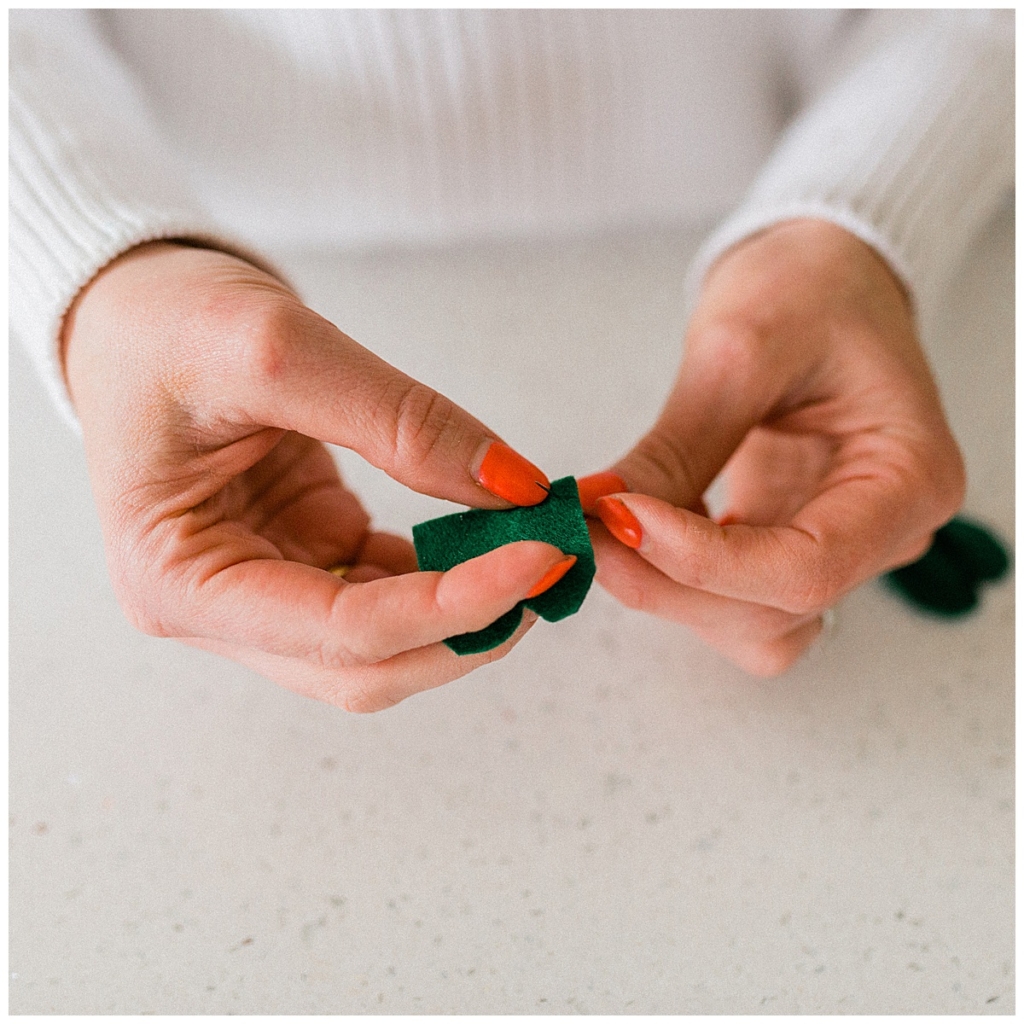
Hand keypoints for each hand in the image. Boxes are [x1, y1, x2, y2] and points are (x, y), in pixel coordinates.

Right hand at [63, 242, 565, 710]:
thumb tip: (516, 486)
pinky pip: (389, 592)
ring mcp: (264, 594)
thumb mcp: (281, 351)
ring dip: (467, 609)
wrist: (137, 314)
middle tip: (554, 561)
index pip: (340, 631)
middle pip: (367, 664)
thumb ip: (403, 424)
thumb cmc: (170, 327)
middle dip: (468, 626)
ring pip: (386, 644)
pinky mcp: (303, 562)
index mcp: (180, 582)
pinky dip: (448, 574)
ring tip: (536, 546)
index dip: (451, 606)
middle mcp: (218, 611)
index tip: (540, 556)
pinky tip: (494, 535)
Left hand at [581, 219, 964, 675]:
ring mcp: (837, 545)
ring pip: (748, 622)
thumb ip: (679, 445)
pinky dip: (673, 576)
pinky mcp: (787, 542)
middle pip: (773, 610)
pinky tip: (635, 525)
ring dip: (669, 592)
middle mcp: (885, 533)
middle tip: (583, 529)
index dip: (703, 562)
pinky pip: (729, 597)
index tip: (617, 519)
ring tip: (606, 527)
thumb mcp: (741, 347)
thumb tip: (603, 513)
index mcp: (909, 480)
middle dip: (669, 581)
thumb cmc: (810, 287)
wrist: (822, 277)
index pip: (809, 567)